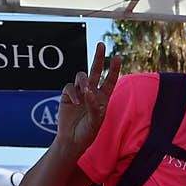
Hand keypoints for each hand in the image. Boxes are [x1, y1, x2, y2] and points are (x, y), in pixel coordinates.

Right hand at [53, 42, 119, 156]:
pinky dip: (73, 92)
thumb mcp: (95, 122)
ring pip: (81, 76)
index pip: (110, 80)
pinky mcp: (67, 96)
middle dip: (99, 58)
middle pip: (96, 71)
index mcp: (103, 98)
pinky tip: (75, 102)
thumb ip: (93, 106)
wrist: (71, 140)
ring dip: (83, 81)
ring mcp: (79, 93)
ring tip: (85, 91)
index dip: (114, 69)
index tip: (118, 57)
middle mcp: (92, 93)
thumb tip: (89, 90)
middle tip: (101, 44)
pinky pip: (69, 87)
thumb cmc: (87, 133)